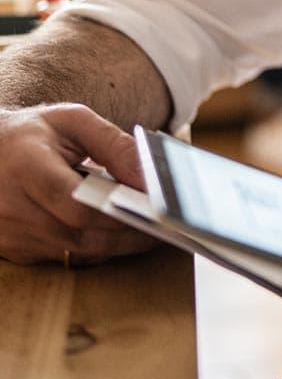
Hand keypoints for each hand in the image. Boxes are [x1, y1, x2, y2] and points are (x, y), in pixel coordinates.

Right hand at [0, 104, 154, 264]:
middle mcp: (12, 207)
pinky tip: (121, 235)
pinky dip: (95, 247)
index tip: (157, 209)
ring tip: (154, 230)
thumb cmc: (34, 132)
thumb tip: (150, 177)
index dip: (119, 211)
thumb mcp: (74, 121)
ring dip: (117, 245)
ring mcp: (10, 235)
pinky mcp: (14, 250)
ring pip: (75, 251)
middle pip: (81, 234)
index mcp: (27, 167)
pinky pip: (64, 256)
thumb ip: (114, 145)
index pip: (77, 203)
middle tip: (168, 226)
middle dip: (128, 233)